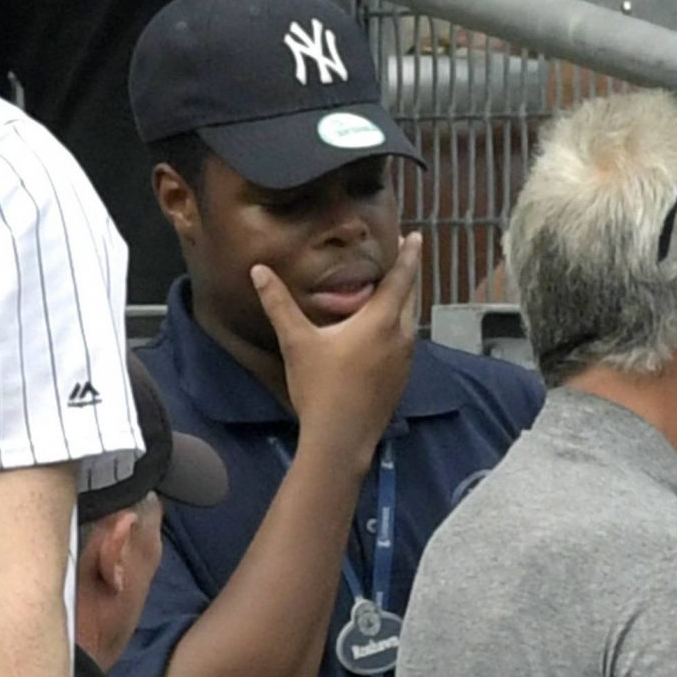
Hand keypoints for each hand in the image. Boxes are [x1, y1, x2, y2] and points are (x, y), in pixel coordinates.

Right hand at [252, 234, 423, 472]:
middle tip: (400, 258)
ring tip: (390, 292)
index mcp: (381, 321)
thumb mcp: (297, 342)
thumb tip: (259, 271)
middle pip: (410, 298)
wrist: (342, 439)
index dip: (409, 255)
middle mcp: (401, 336)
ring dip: (402, 304)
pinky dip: (398, 327)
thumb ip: (279, 304)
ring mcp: (405, 360)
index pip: (402, 278)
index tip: (416, 236)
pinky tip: (381, 334)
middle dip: (407, 276)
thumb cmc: (320, 387)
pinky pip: (405, 342)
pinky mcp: (401, 379)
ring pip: (409, 322)